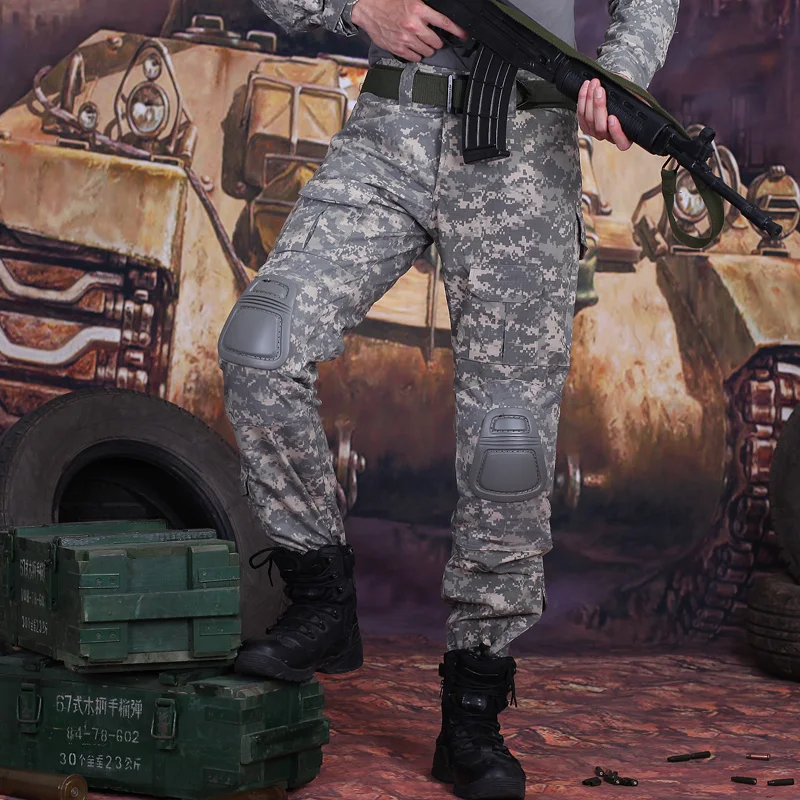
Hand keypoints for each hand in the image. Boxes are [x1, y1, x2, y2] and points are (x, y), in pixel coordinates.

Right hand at [350, 0, 468, 61]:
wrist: (366, 7)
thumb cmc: (386, 0)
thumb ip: (423, 7)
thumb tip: (436, 15)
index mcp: (418, 9)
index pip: (445, 22)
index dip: (457, 30)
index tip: (464, 35)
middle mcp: (413, 26)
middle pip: (436, 42)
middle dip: (437, 41)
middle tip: (433, 37)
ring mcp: (405, 39)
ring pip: (427, 51)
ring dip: (427, 48)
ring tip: (421, 42)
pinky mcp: (398, 48)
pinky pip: (414, 57)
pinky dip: (416, 54)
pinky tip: (413, 47)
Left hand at [577, 77, 631, 150]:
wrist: (620, 96)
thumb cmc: (632, 100)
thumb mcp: (638, 99)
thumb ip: (633, 99)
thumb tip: (624, 90)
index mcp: (626, 137)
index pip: (621, 142)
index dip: (616, 131)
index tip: (612, 117)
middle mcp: (610, 137)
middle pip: (600, 128)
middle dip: (598, 106)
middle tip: (599, 90)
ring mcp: (596, 133)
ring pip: (589, 120)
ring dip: (589, 99)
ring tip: (593, 84)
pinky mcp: (586, 126)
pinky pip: (581, 115)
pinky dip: (582, 99)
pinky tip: (586, 87)